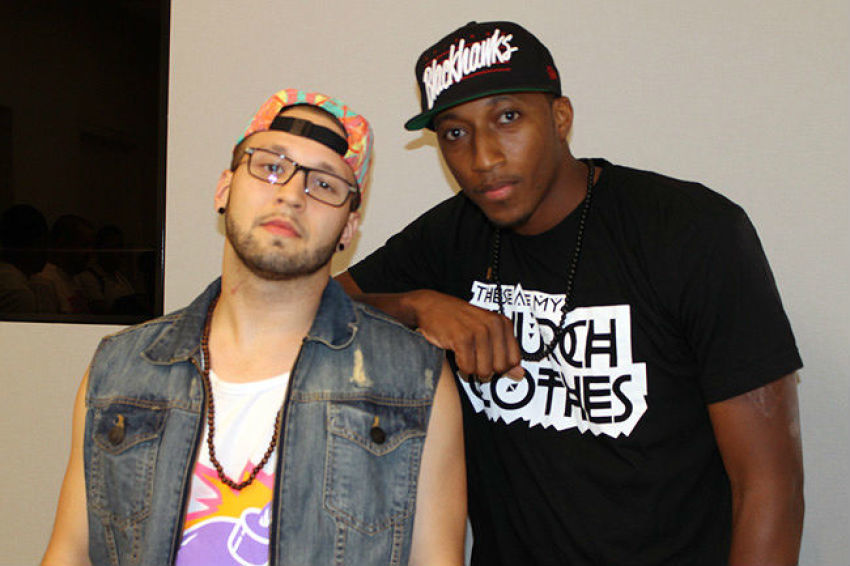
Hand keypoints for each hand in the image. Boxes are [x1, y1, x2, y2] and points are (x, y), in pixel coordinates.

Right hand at [407, 289, 522, 381]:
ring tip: (464, 353)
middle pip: (499, 369)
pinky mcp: (463, 338)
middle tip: (473, 355)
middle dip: (484, 368)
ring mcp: (479, 331)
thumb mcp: (486, 333)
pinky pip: (468, 368)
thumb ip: (504, 354)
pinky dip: (461, 367)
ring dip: (471, 368)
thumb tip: (519, 374)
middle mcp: (494, 325)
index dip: (498, 365)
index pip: (513, 360)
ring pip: (484, 371)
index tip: (487, 357)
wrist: (430, 307)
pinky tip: (456, 353)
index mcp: (503, 323)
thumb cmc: (458, 320)